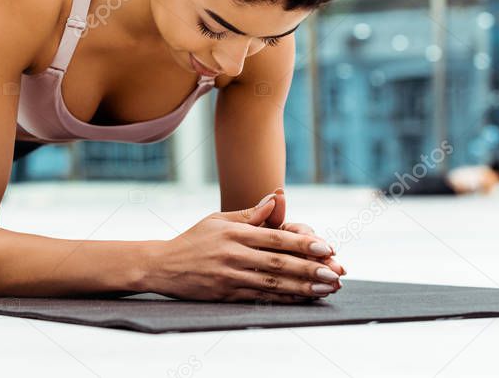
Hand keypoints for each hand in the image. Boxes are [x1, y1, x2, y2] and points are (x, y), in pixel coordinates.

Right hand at [145, 194, 343, 303]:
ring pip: (273, 283)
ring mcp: (230, 276)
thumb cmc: (194, 240)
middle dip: (310, 268)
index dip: (302, 243)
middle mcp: (234, 254)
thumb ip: (249, 214)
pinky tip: (303, 299)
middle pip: (279, 262)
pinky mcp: (226, 294)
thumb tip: (276, 198)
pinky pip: (260, 298)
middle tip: (336, 272)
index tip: (327, 247)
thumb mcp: (218, 220)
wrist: (162, 266)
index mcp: (235, 233)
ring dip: (303, 286)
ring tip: (327, 287)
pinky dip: (284, 299)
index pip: (275, 237)